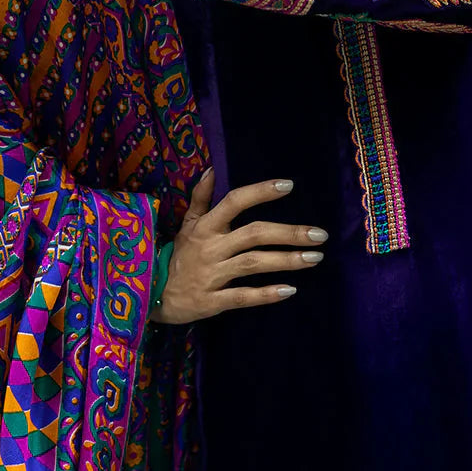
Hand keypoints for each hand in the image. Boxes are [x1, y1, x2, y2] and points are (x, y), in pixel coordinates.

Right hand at [149, 168, 327, 324]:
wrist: (151, 294)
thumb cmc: (179, 255)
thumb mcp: (186, 224)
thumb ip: (200, 197)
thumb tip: (211, 169)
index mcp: (206, 226)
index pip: (235, 202)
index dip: (260, 192)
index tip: (288, 185)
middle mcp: (212, 247)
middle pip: (254, 234)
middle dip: (288, 233)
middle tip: (320, 235)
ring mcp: (212, 274)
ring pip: (253, 264)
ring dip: (286, 260)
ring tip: (314, 258)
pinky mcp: (213, 301)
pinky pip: (242, 296)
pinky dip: (266, 294)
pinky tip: (290, 290)